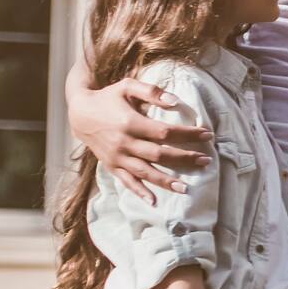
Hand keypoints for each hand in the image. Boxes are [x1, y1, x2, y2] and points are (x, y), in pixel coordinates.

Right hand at [72, 75, 210, 202]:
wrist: (79, 113)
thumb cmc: (108, 97)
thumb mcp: (127, 86)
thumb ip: (151, 91)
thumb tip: (176, 101)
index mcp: (130, 122)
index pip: (165, 132)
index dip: (188, 134)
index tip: (208, 134)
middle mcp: (124, 142)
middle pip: (159, 154)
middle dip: (185, 158)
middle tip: (206, 161)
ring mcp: (117, 157)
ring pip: (145, 172)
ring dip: (166, 181)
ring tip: (186, 188)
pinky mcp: (111, 166)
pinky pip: (127, 181)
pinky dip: (139, 192)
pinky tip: (153, 201)